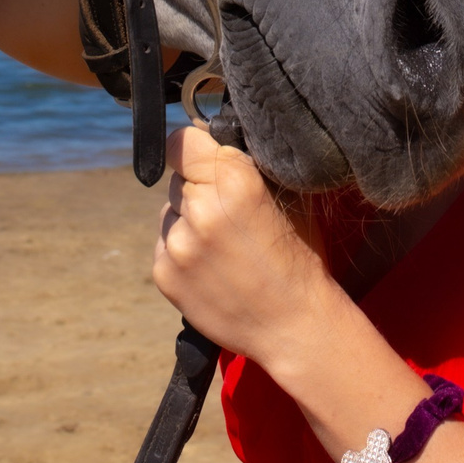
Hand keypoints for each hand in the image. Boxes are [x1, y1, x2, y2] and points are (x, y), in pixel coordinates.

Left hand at [153, 126, 341, 366]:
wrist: (294, 325)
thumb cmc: (299, 256)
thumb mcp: (288, 196)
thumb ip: (249, 162)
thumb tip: (218, 137)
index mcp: (234, 180)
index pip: (180, 141)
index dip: (193, 148)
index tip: (204, 159)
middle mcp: (199, 209)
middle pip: (178, 178)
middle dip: (198, 188)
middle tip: (230, 215)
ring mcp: (178, 245)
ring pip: (170, 213)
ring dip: (188, 221)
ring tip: (225, 248)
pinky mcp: (164, 274)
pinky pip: (165, 245)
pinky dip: (182, 252)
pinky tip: (213, 269)